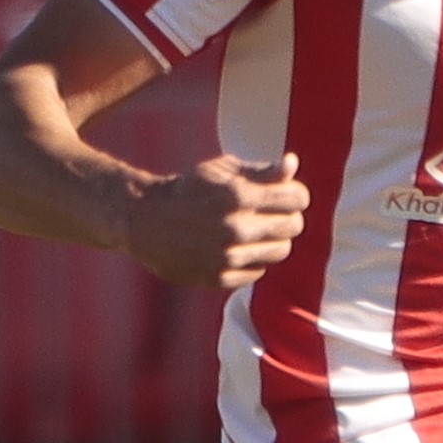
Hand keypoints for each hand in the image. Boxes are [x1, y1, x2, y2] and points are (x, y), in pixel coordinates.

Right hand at [120, 152, 305, 290]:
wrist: (144, 219)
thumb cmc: (189, 189)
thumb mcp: (222, 169)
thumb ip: (261, 170)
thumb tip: (292, 164)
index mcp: (239, 195)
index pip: (298, 198)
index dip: (295, 194)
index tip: (286, 195)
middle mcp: (236, 228)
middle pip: (294, 226)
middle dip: (287, 216)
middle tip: (270, 213)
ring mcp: (228, 256)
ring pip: (281, 251)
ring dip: (273, 240)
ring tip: (254, 230)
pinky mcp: (219, 278)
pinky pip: (258, 271)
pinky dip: (253, 260)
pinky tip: (236, 247)